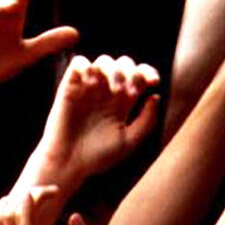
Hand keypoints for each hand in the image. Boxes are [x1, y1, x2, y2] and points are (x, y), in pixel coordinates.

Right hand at [26, 53, 160, 192]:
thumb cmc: (98, 156)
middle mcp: (106, 92)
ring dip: (113, 69)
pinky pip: (78, 63)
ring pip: (103, 60)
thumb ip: (146, 120)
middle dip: (131, 72)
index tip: (153, 82)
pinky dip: (87, 65)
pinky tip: (92, 81)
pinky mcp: (70, 87)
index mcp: (122, 103)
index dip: (149, 73)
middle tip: (129, 91)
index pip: (139, 77)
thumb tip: (155, 96)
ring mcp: (88, 88)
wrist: (69, 163)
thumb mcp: (129, 141)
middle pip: (124, 64)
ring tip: (114, 89)